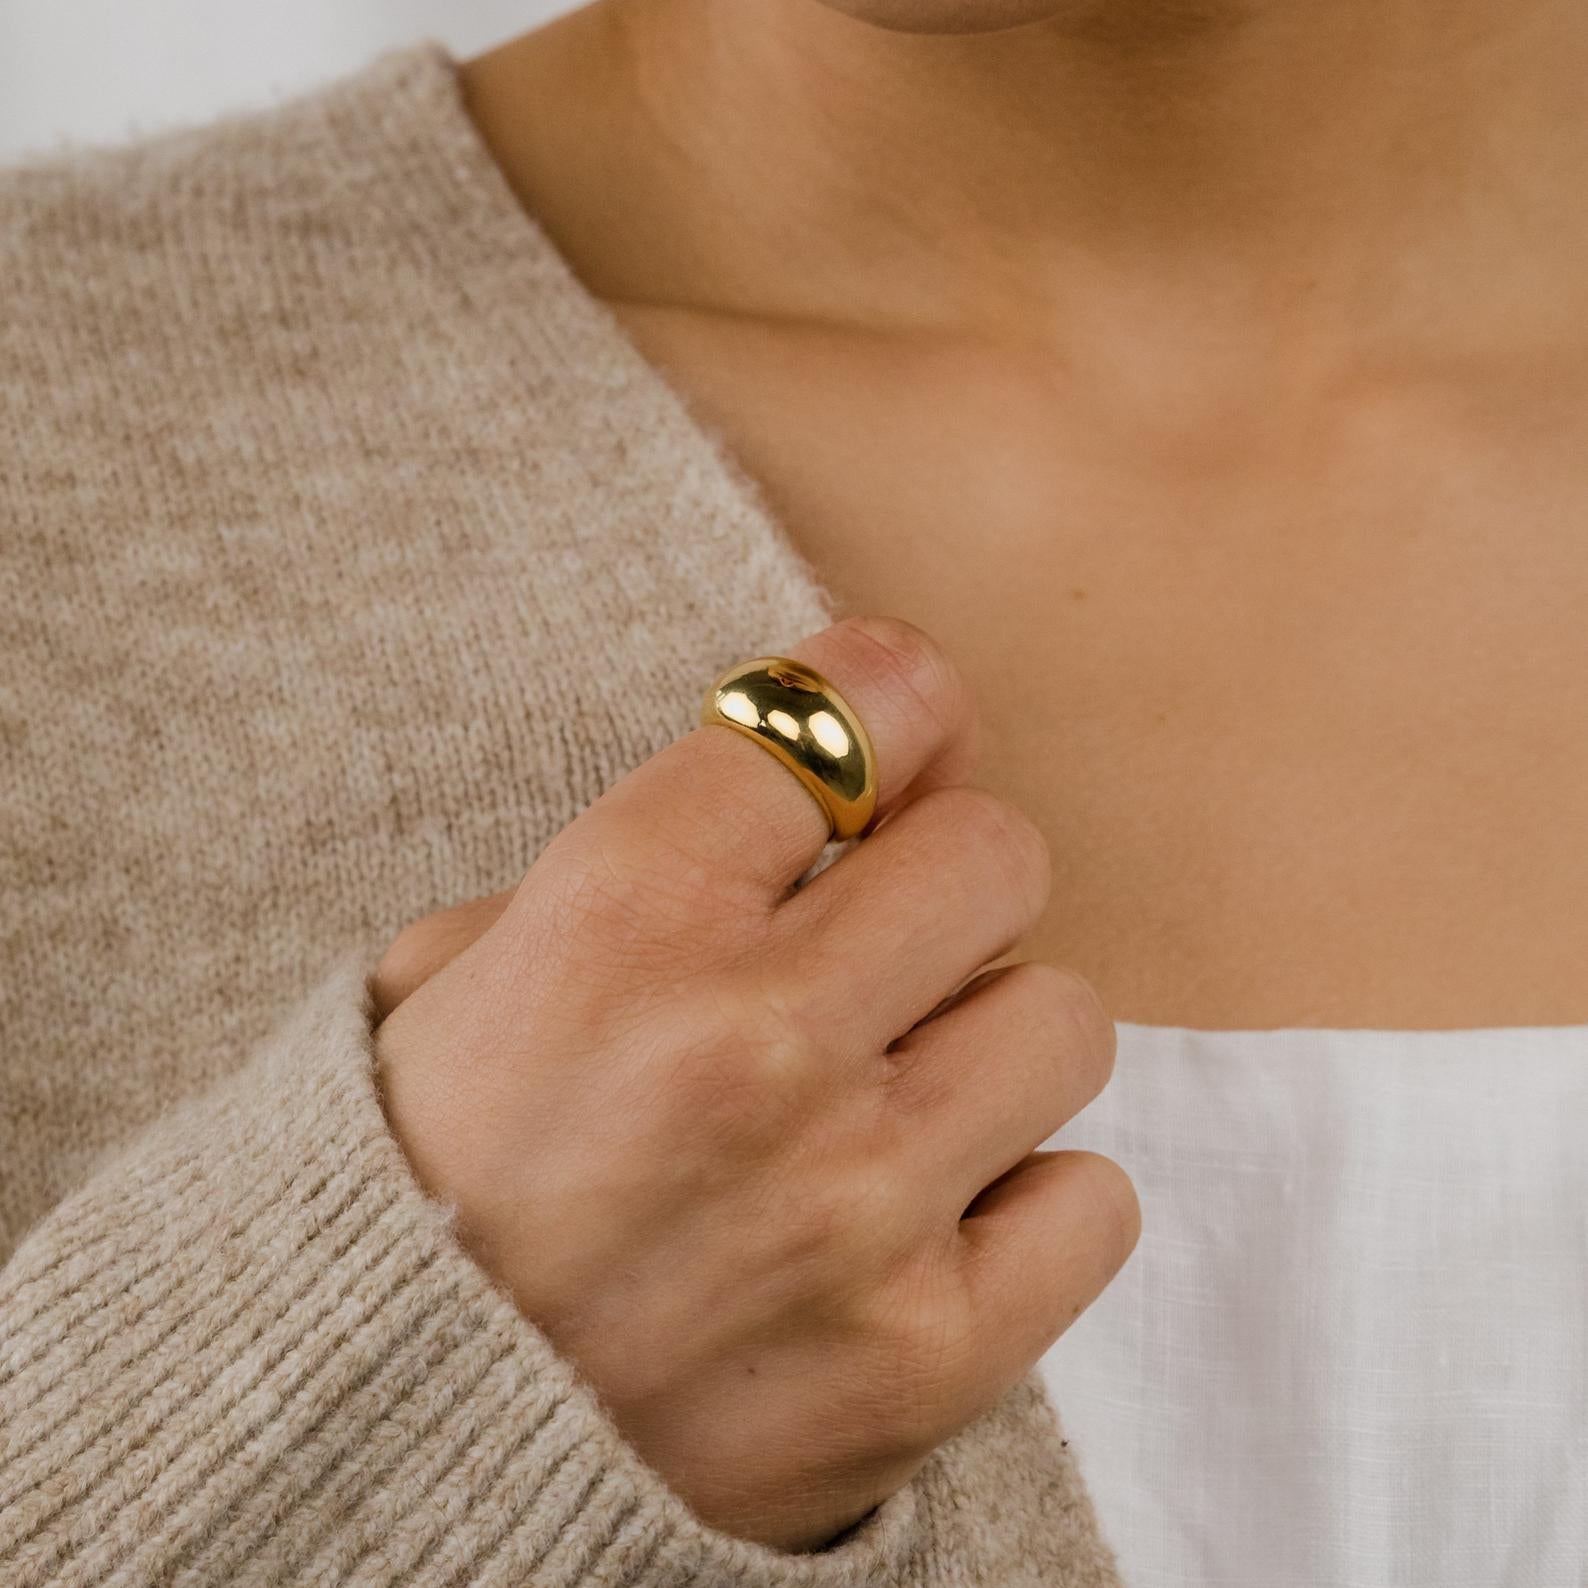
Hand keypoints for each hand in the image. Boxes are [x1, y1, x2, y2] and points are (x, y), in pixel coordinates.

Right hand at [373, 615, 1138, 1551]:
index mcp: (620, 917)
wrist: (389, 1457)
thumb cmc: (422, 1187)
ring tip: (892, 1093)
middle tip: (889, 932)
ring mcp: (854, 1209)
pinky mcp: (926, 1359)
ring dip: (984, 1040)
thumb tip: (835, 775)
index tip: (890, 730)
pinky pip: (1092, 1202)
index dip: (888, 699)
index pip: (854, 709)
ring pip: (1061, 1017)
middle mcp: (750, 1045)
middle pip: (997, 850)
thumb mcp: (457, 975)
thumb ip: (635, 855)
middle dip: (946, 872)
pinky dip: (1024, 1200)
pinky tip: (928, 1219)